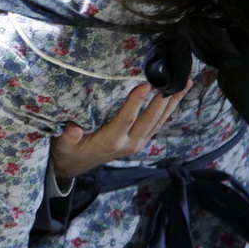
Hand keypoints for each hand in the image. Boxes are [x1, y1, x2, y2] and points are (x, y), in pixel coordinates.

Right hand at [50, 82, 187, 178]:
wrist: (75, 166)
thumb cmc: (68, 151)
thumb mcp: (63, 145)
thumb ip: (68, 137)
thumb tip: (73, 128)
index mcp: (110, 141)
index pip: (126, 119)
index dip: (136, 103)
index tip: (145, 85)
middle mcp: (128, 143)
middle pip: (151, 120)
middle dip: (165, 100)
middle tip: (177, 80)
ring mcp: (137, 143)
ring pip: (159, 121)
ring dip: (173, 103)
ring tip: (185, 84)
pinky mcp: (139, 141)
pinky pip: (157, 124)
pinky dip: (168, 110)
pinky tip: (175, 97)